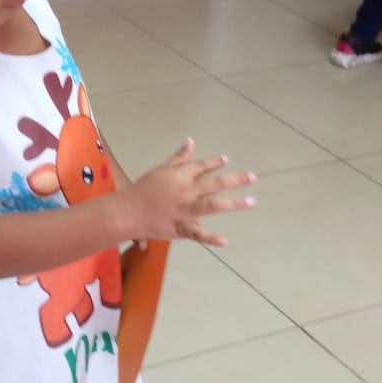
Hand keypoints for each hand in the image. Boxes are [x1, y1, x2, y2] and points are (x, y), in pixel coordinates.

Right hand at [125, 138, 255, 247]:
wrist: (127, 212)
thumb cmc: (143, 190)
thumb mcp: (161, 170)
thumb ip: (179, 158)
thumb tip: (190, 141)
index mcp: (180, 175)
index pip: (201, 166)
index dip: (215, 163)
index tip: (227, 160)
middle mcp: (186, 190)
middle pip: (215, 183)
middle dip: (236, 180)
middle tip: (254, 177)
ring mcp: (185, 210)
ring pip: (213, 205)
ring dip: (234, 203)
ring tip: (252, 202)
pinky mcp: (181, 227)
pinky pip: (198, 234)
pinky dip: (211, 238)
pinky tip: (225, 241)